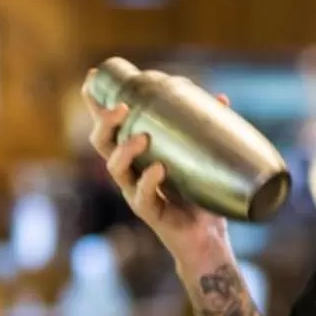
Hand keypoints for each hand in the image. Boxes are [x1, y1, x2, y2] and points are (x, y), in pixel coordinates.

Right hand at [85, 69, 232, 273]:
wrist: (208, 237)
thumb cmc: (199, 195)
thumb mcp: (200, 158)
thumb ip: (205, 130)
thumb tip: (221, 99)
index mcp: (136, 155)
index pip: (110, 126)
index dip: (97, 104)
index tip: (93, 78)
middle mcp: (130, 172)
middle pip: (102, 143)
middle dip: (105, 122)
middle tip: (121, 106)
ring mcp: (136, 192)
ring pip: (115, 168)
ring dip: (125, 149)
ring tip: (141, 136)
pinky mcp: (150, 213)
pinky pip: (141, 197)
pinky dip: (149, 181)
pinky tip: (158, 169)